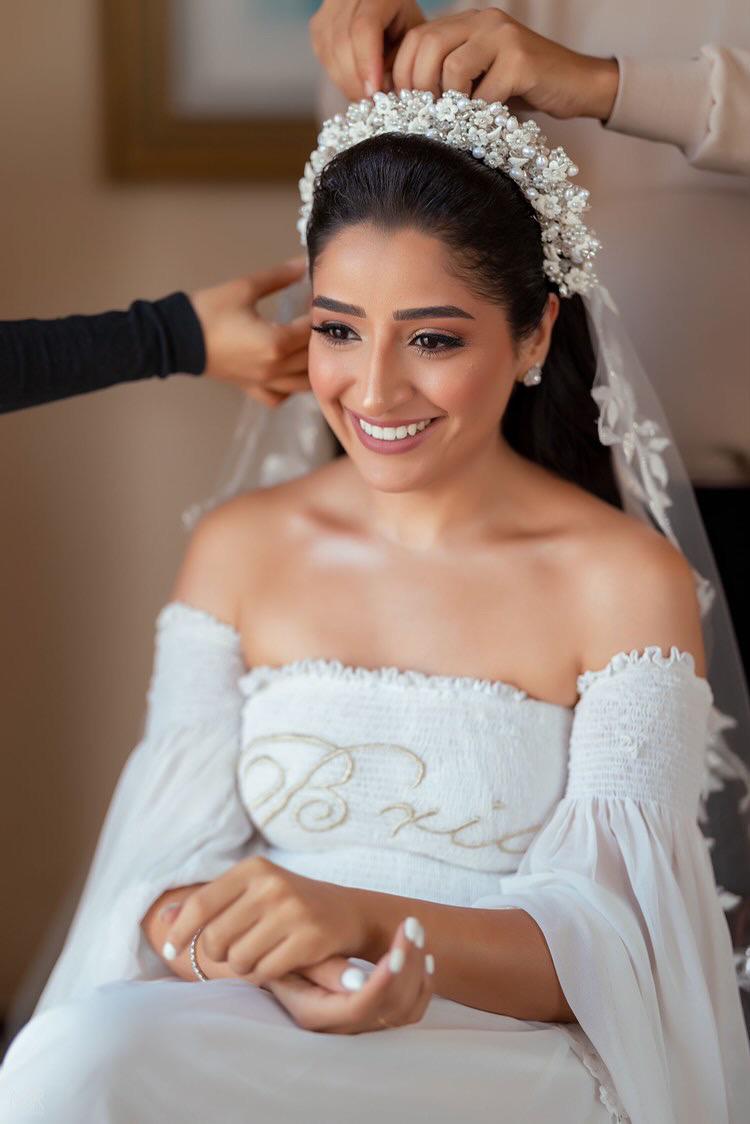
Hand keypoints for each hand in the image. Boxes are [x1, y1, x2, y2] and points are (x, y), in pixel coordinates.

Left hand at [161, 856, 368, 985]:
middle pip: (215, 939)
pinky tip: (280, 962)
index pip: (200, 905)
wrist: (350, 912)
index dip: (178, 932)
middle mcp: (271, 885)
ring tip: (260, 954)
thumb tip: (164, 917)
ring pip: (239, 959)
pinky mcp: (310, 938)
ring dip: (244, 966)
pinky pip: (266, 972)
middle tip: (233, 953)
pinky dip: (267, 975)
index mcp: (254, 868)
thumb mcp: (254, 890)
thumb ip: (212, 901)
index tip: (170, 951)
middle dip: (218, 955)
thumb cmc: (291, 903)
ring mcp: (292, 910)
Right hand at [189, 259, 311, 408]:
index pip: (313, 330)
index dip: (320, 311)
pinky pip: (279, 397)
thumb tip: (303, 265)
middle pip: (314, 358)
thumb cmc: (208, 311)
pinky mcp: (251, 388)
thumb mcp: (244, 288)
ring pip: (303, 384)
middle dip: (321, 337)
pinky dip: (289, 388)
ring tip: (312, 347)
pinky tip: (289, 372)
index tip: (319, 297)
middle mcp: (275, 368)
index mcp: (277, 343)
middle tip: (320, 318)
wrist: (176, 337)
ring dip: (312, 366)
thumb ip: (278, 277)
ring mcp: (264, 382)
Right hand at [267, 917, 434, 1032]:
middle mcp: (341, 1029)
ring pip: (405, 1010)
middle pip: (390, 1007)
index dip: (384, 980)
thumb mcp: (293, 956)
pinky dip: (423, 984)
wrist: (277, 964)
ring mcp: (360, 1027)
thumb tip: (359, 982)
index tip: (398, 947)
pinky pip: (410, 1011)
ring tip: (416, 931)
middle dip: (407, 963)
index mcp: (316, 1015)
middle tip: (411, 924)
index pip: (360, 1007)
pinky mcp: (374, 1019)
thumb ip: (322, 969)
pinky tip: (423, 957)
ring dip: (418, 969)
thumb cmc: (282, 955)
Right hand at [310, 0, 425, 98]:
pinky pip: (323, 57)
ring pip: (329, 52)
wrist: (388, 12)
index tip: (374, 92)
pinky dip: (338, 76)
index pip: (364, 29)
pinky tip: (354, 85)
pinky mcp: (319, 25)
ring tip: (365, 98)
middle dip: (356, 80)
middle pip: (342, 42)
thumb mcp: (412, 40)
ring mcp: (330, 9)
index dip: (366, 64)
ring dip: (346, 82)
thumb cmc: (405, 27)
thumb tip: (381, 93)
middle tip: (371, 104)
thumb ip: (399, 62)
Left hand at [392, 8, 618, 121]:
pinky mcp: (521, 60)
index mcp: (467, 21)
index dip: (401, 74)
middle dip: (419, 88)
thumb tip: (402, 106)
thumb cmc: (524, 89)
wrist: (578, 85)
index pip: (416, 38)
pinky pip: (483, 93)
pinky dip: (479, 114)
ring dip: (449, 102)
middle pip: (428, 47)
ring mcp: (503, 36)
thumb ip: (446, 79)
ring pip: (452, 68)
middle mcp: (483, 20)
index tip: (404, 106)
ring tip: (459, 120)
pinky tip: (486, 122)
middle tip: (427, 117)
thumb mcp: (479, 78)